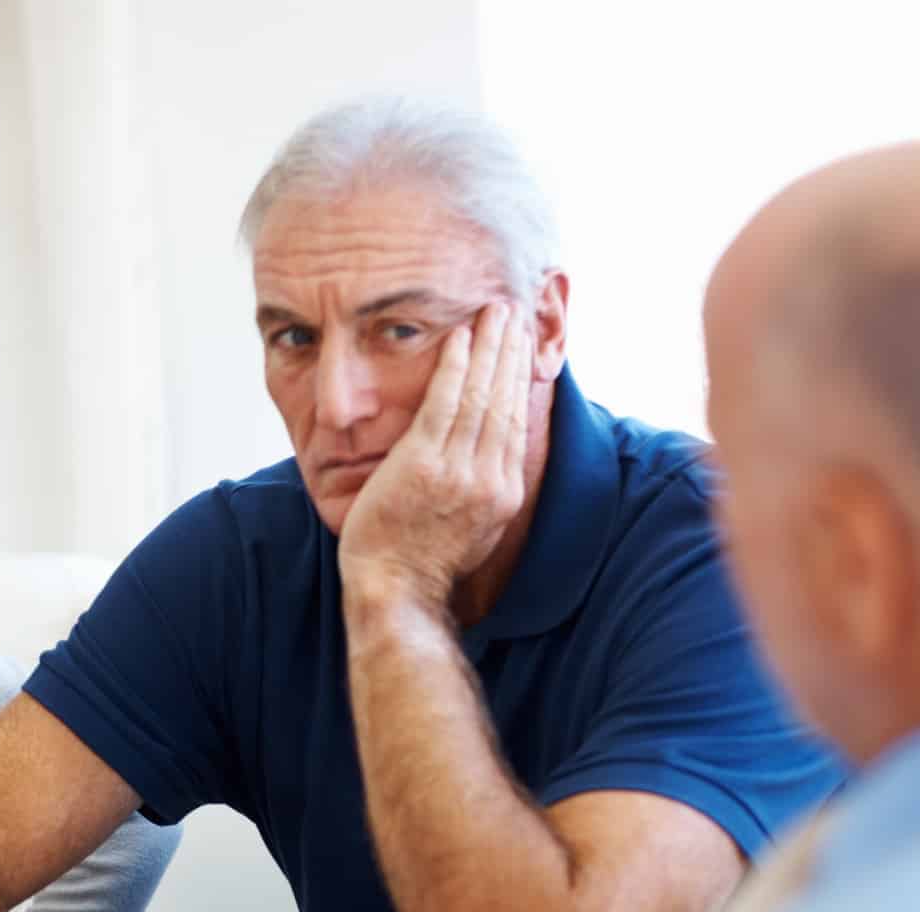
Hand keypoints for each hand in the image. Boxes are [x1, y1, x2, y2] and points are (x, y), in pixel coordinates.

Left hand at [337, 301, 533, 607]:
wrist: (396, 592)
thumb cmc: (422, 563)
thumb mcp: (473, 528)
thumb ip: (484, 488)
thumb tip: (491, 458)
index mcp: (505, 492)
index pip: (517, 421)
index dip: (520, 378)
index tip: (522, 346)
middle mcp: (490, 479)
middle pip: (506, 400)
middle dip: (512, 351)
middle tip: (516, 311)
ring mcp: (459, 471)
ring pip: (481, 395)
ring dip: (489, 347)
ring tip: (494, 311)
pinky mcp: (424, 465)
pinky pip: (444, 403)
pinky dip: (454, 366)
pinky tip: (459, 337)